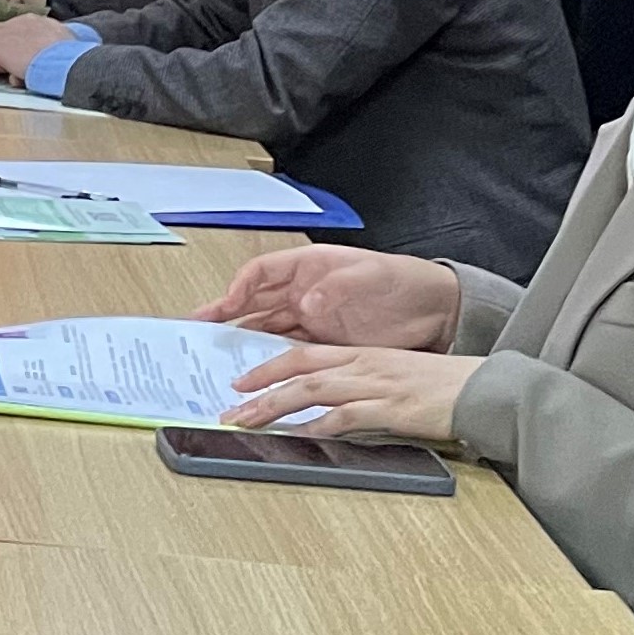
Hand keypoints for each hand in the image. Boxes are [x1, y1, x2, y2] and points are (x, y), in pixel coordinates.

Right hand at [191, 246, 462, 347]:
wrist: (435, 310)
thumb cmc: (404, 281)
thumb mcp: (371, 274)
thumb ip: (338, 286)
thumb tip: (308, 301)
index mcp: (309, 266)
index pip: (262, 272)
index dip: (240, 287)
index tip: (228, 304)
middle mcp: (304, 292)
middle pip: (254, 301)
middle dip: (225, 313)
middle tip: (198, 326)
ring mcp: (313, 318)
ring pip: (266, 327)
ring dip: (243, 337)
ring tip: (216, 351)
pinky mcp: (325, 343)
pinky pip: (289, 349)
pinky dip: (269, 357)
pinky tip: (255, 368)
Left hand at [220, 343, 483, 441]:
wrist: (483, 388)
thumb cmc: (442, 385)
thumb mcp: (394, 375)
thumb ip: (361, 384)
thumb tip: (329, 407)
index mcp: (363, 354)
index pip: (303, 354)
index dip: (268, 366)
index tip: (242, 381)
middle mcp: (364, 364)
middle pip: (299, 369)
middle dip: (259, 386)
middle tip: (230, 405)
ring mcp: (376, 385)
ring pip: (313, 389)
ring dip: (275, 405)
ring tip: (249, 420)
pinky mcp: (392, 408)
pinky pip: (347, 416)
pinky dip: (320, 425)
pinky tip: (301, 433)